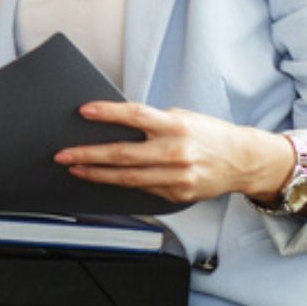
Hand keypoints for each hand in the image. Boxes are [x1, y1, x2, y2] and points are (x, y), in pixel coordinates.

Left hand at [54, 101, 294, 204]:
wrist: (243, 161)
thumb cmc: (209, 134)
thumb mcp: (183, 118)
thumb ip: (153, 122)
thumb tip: (115, 123)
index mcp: (176, 125)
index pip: (136, 116)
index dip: (108, 113)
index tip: (84, 111)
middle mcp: (176, 152)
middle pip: (123, 154)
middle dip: (88, 154)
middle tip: (63, 154)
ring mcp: (177, 177)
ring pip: (127, 178)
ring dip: (97, 174)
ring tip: (75, 169)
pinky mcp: (177, 194)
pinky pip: (142, 189)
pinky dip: (120, 184)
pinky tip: (103, 179)